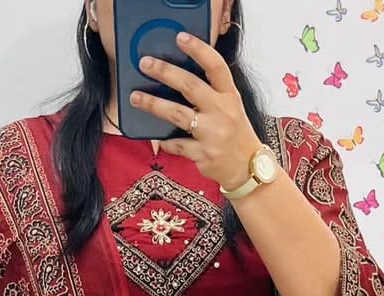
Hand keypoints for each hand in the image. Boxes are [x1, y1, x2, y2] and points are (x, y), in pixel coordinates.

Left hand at [131, 33, 262, 190]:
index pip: (216, 66)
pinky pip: (177, 145)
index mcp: (230, 96)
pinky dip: (165, 141)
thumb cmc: (235, 133)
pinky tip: (157, 138)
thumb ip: (212, 92)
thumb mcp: (231, 107)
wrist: (248, 168)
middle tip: (145, 64)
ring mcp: (212, 134)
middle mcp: (222, 112)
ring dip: (154, 104)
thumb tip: (179, 76)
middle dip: (165, 72)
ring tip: (135, 97)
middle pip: (190, 86)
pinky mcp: (203, 154)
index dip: (198, 49)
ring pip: (178, 114)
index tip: (180, 37)